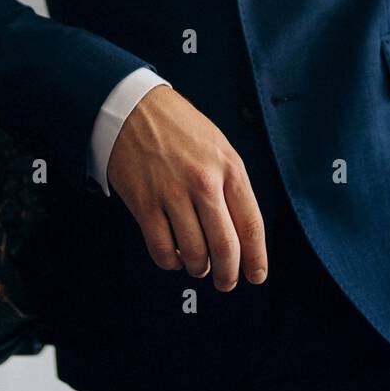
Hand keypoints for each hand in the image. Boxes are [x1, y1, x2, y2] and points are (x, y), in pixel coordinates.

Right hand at [105, 85, 267, 291]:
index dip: (256, 258)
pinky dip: (171, 262)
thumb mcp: (218, 145)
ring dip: (199, 268)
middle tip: (226, 282)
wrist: (133, 108)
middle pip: (225, 246)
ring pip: (194, 253)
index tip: (256, 275)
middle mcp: (203, 182)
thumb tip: (240, 230)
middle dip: (228, 274)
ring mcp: (172, 194)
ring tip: (198, 265)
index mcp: (228, 167)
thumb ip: (231, 184)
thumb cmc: (178, 126)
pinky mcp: (144, 203)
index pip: (251, 224)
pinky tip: (175, 256)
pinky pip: (162, 250)